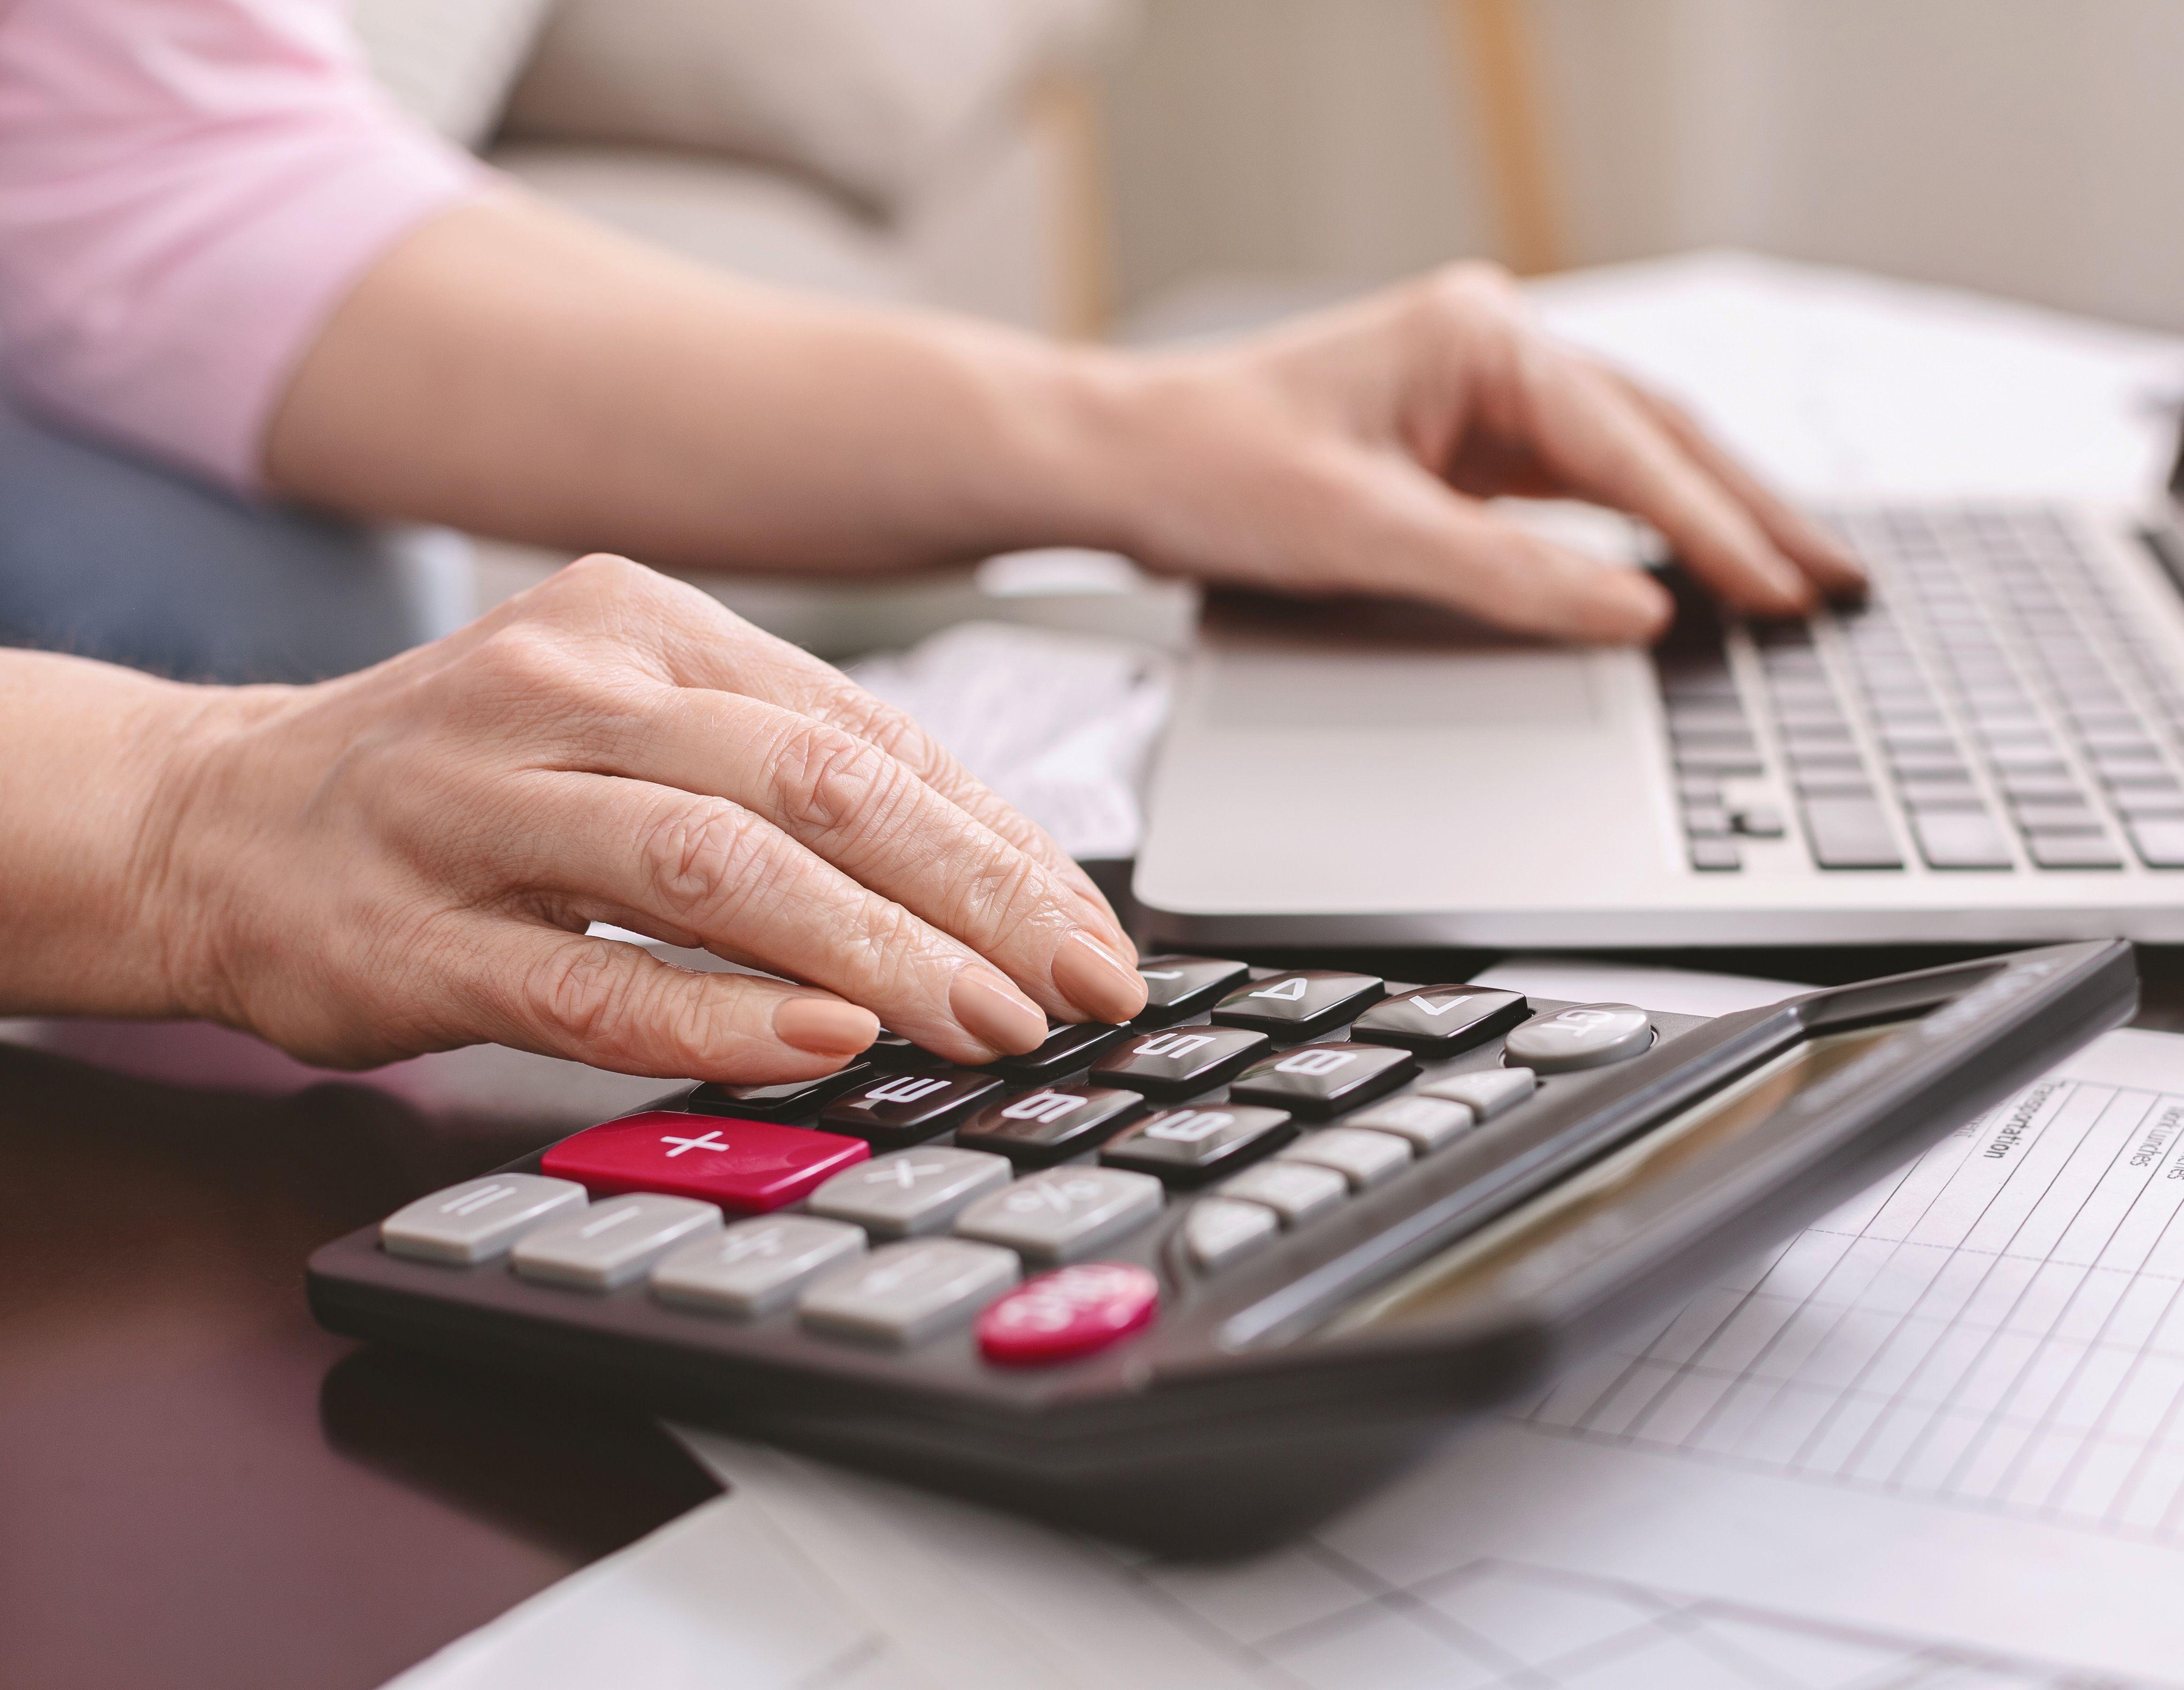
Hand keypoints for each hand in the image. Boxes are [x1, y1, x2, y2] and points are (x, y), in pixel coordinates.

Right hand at [139, 556, 1145, 1079]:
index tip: (1092, 929)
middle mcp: (564, 686)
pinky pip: (593, 979)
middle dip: (975, 897)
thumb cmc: (459, 786)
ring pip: (719, 870)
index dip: (999, 839)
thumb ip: (780, 781)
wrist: (202, 817)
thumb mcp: (626, 728)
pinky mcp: (414, 932)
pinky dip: (721, 1015)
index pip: (867, 732)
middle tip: (1079, 985)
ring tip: (990, 1023)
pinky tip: (826, 1044)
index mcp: (642, 620)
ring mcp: (479, 805)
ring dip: (879, 956)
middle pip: (817, 786)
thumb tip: (984, 882)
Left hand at [1089, 261, 1863, 642]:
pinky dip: (1647, 526)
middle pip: (1660, 434)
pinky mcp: (1468, 443)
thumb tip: (1634, 607)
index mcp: (1480, 338)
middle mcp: (1495, 349)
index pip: (1627, 443)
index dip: (1713, 527)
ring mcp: (1485, 394)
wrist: (1124, 463)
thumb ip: (1507, 573)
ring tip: (1796, 577)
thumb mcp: (1363, 534)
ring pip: (1634, 456)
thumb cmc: (1213, 471)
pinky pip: (1585, 484)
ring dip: (1713, 518)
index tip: (1779, 592)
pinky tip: (1695, 567)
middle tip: (1838, 581)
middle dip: (1751, 511)